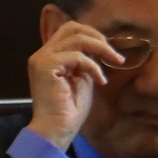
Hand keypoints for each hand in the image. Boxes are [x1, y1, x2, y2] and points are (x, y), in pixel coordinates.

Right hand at [24, 21, 118, 149]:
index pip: (69, 31)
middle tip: (114, 55)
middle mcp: (42, 54)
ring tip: (115, 62)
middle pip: (71, 27)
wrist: (56, 130)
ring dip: (101, 49)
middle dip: (97, 37)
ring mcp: (42, 58)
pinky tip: (100, 80)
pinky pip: (77, 56)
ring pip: (76, 38)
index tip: (109, 53)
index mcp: (48, 56)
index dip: (92, 36)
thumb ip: (84, 62)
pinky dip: (93, 67)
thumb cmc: (69, 111)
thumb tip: (99, 49)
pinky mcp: (46, 66)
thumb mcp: (81, 79)